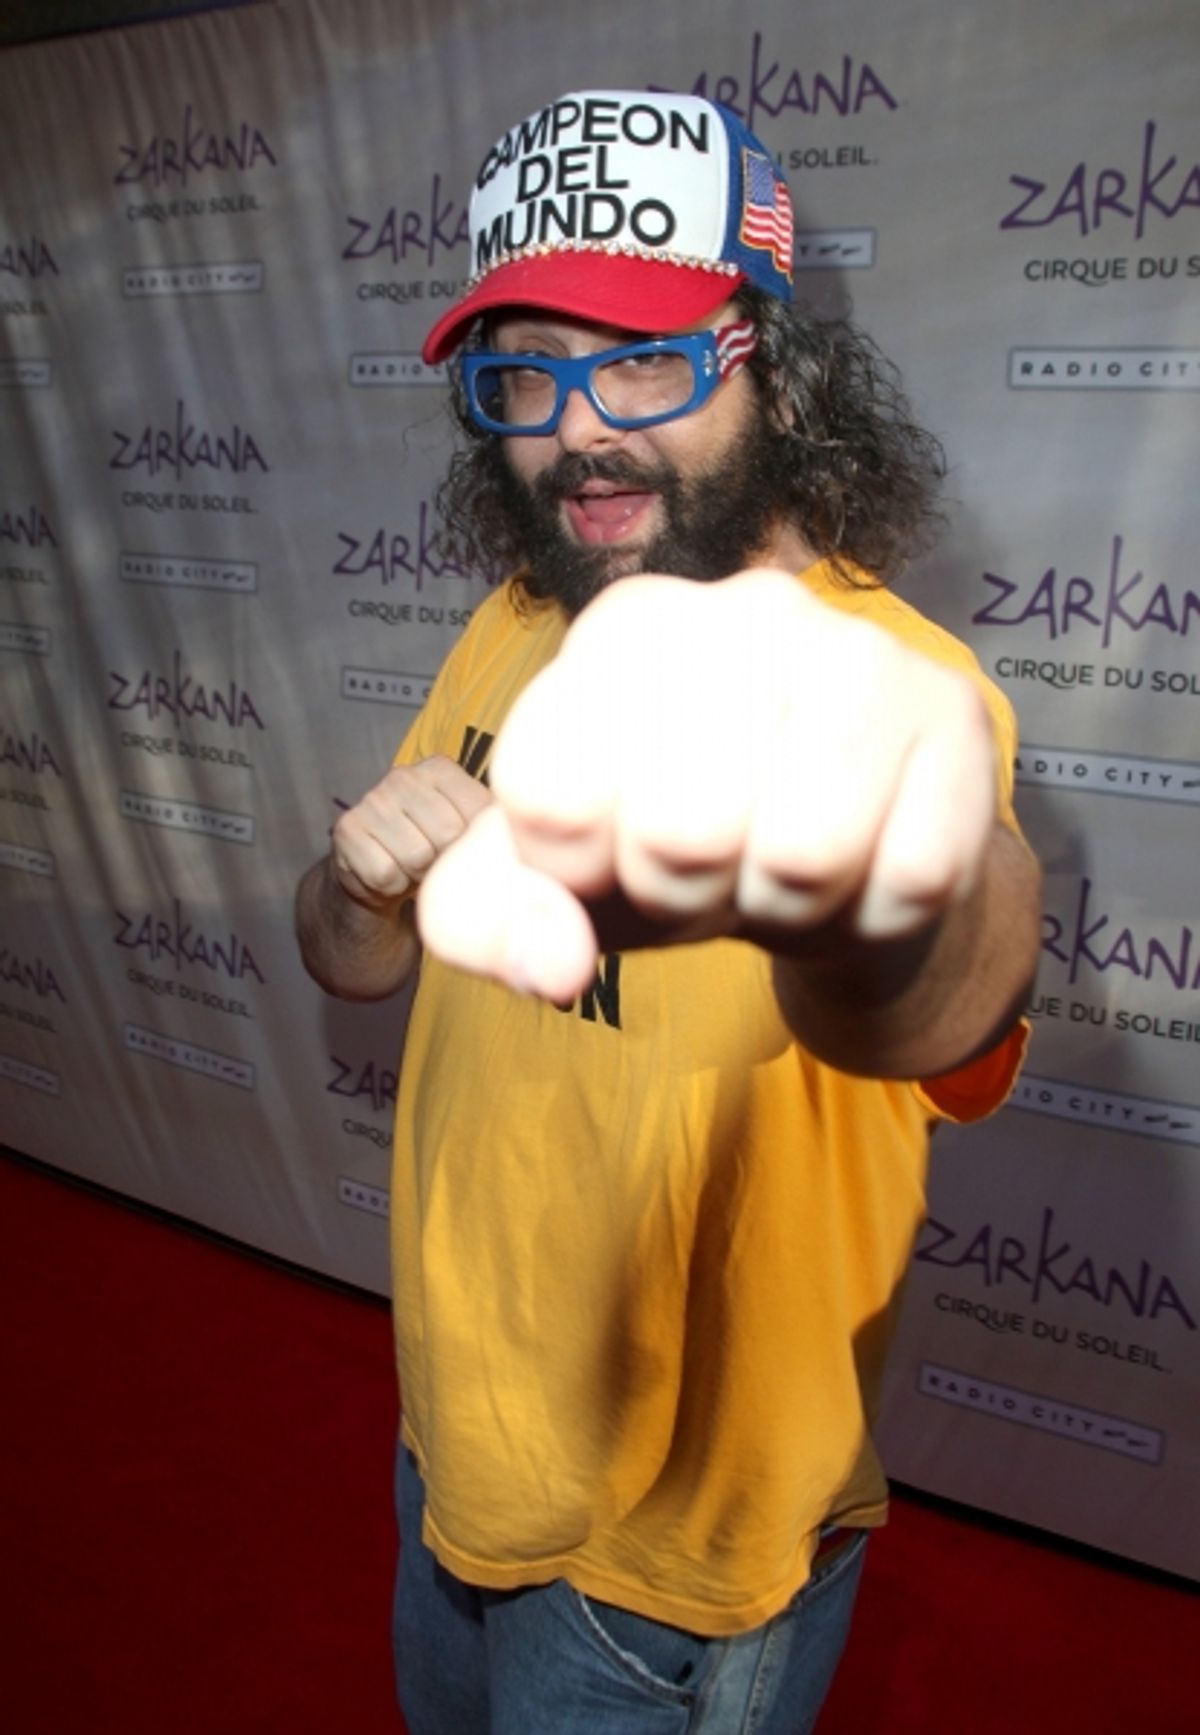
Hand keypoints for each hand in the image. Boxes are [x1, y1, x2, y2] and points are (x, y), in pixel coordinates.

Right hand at [332, 755, 491, 911]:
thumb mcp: (468, 830)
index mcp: (440, 768)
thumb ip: (492, 823)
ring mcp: (371, 800)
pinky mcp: (347, 830)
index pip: (478, 811)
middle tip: (434, 861)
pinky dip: (391, 887)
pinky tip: (389, 875)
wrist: (382, 878)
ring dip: (418, 876)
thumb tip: (524, 837)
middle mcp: (403, 776)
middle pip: (448, 834)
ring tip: (413, 868)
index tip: (463, 847)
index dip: (474, 842)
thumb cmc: (433, 850)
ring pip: (416, 857)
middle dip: (445, 861)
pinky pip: (385, 873)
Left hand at [417, 571, 997, 999]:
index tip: (610, 855)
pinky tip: (860, 869)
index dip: (575, 872)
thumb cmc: (673, 854)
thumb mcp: (552, 885)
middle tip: (707, 872)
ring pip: (803, 855)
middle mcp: (744, 607)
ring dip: (781, 908)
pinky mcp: (952, 715)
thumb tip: (553, 963)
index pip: (554, 793)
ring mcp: (861, 650)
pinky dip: (871, 915)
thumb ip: (489, 919)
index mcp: (624, 628)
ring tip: (778, 870)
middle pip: (680, 829)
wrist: (834, 863)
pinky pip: (906, 880)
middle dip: (684, 897)